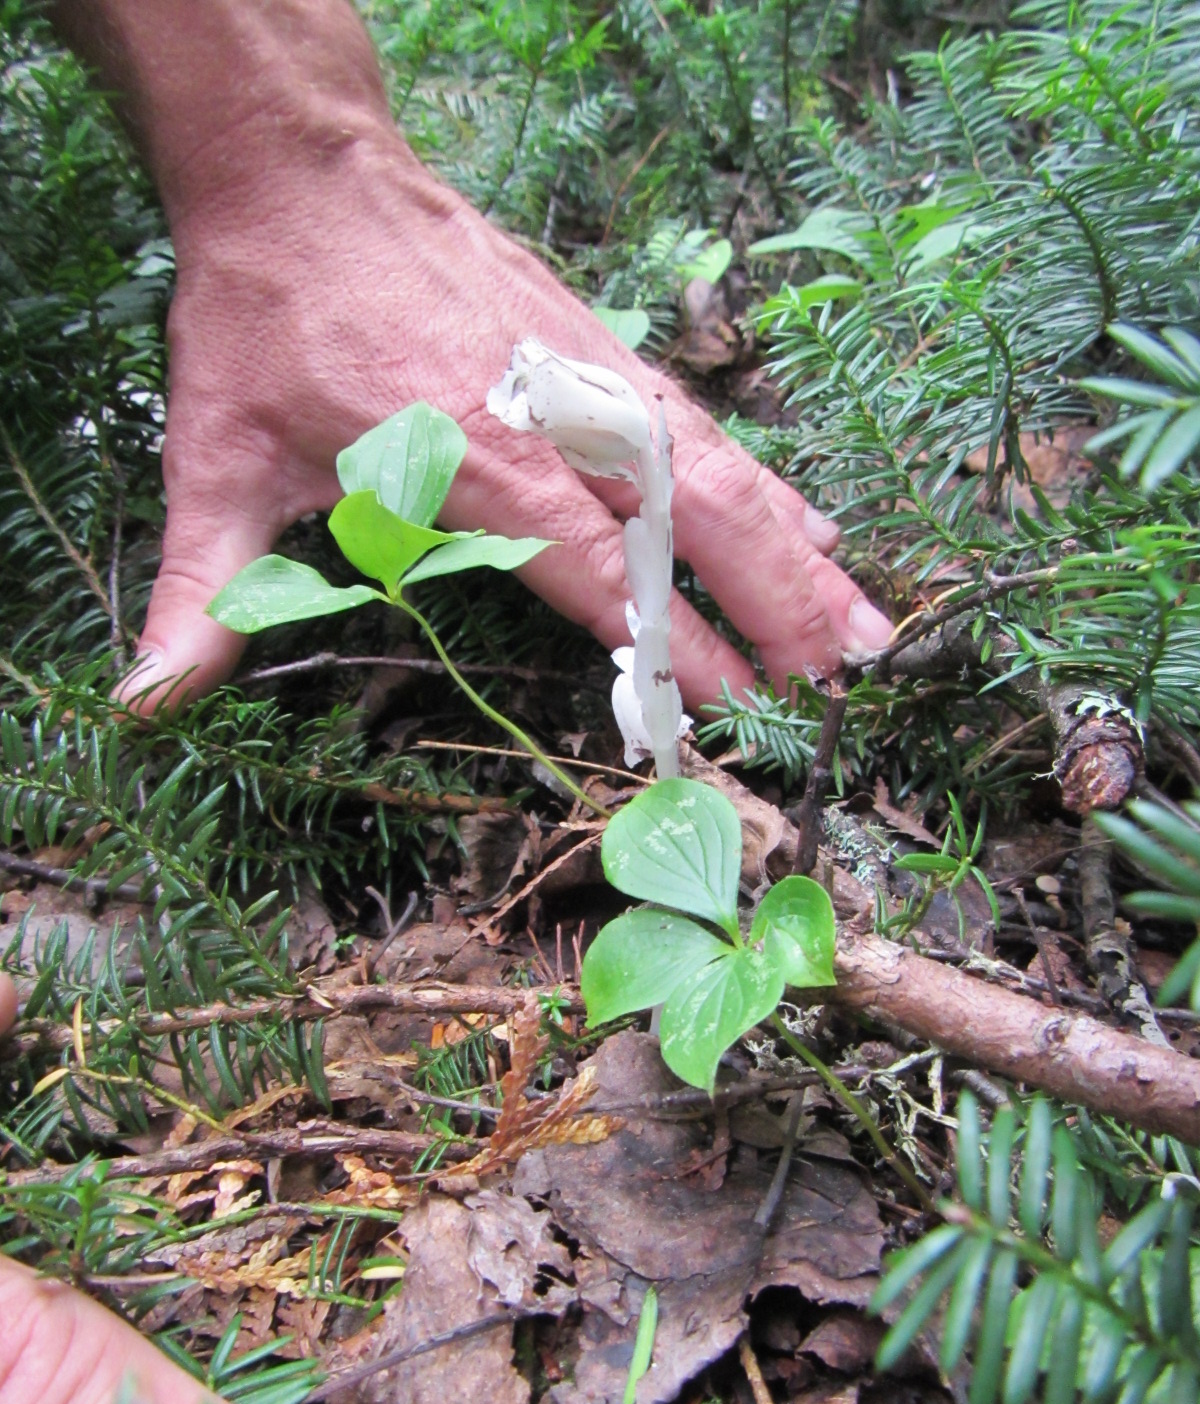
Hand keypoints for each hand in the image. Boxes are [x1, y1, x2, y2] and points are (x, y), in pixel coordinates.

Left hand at [120, 130, 890, 712]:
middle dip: (775, 611)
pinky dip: (765, 481)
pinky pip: (702, 427)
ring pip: (721, 476)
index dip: (668, 651)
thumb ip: (202, 592)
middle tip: (843, 688)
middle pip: (693, 527)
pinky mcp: (598, 348)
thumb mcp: (214, 458)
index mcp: (473, 464)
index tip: (729, 718)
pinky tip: (811, 521)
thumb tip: (147, 703)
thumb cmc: (264, 318)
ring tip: (867, 624)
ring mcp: (590, 379)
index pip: (597, 577)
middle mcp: (555, 422)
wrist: (302, 170)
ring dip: (800, 554)